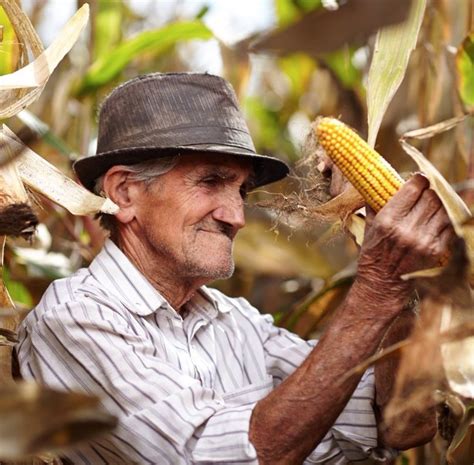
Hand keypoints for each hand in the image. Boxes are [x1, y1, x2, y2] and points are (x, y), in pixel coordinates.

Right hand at [356, 173, 454, 308]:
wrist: (382, 282)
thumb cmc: (373, 252)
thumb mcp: (369, 225)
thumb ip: (376, 201)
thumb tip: (383, 180)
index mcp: (388, 220)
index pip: (415, 188)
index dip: (419, 180)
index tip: (418, 180)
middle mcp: (407, 230)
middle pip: (432, 197)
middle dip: (429, 192)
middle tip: (424, 193)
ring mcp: (424, 241)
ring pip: (443, 209)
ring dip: (438, 205)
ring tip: (430, 206)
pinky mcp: (436, 251)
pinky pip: (449, 226)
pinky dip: (444, 220)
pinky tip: (435, 220)